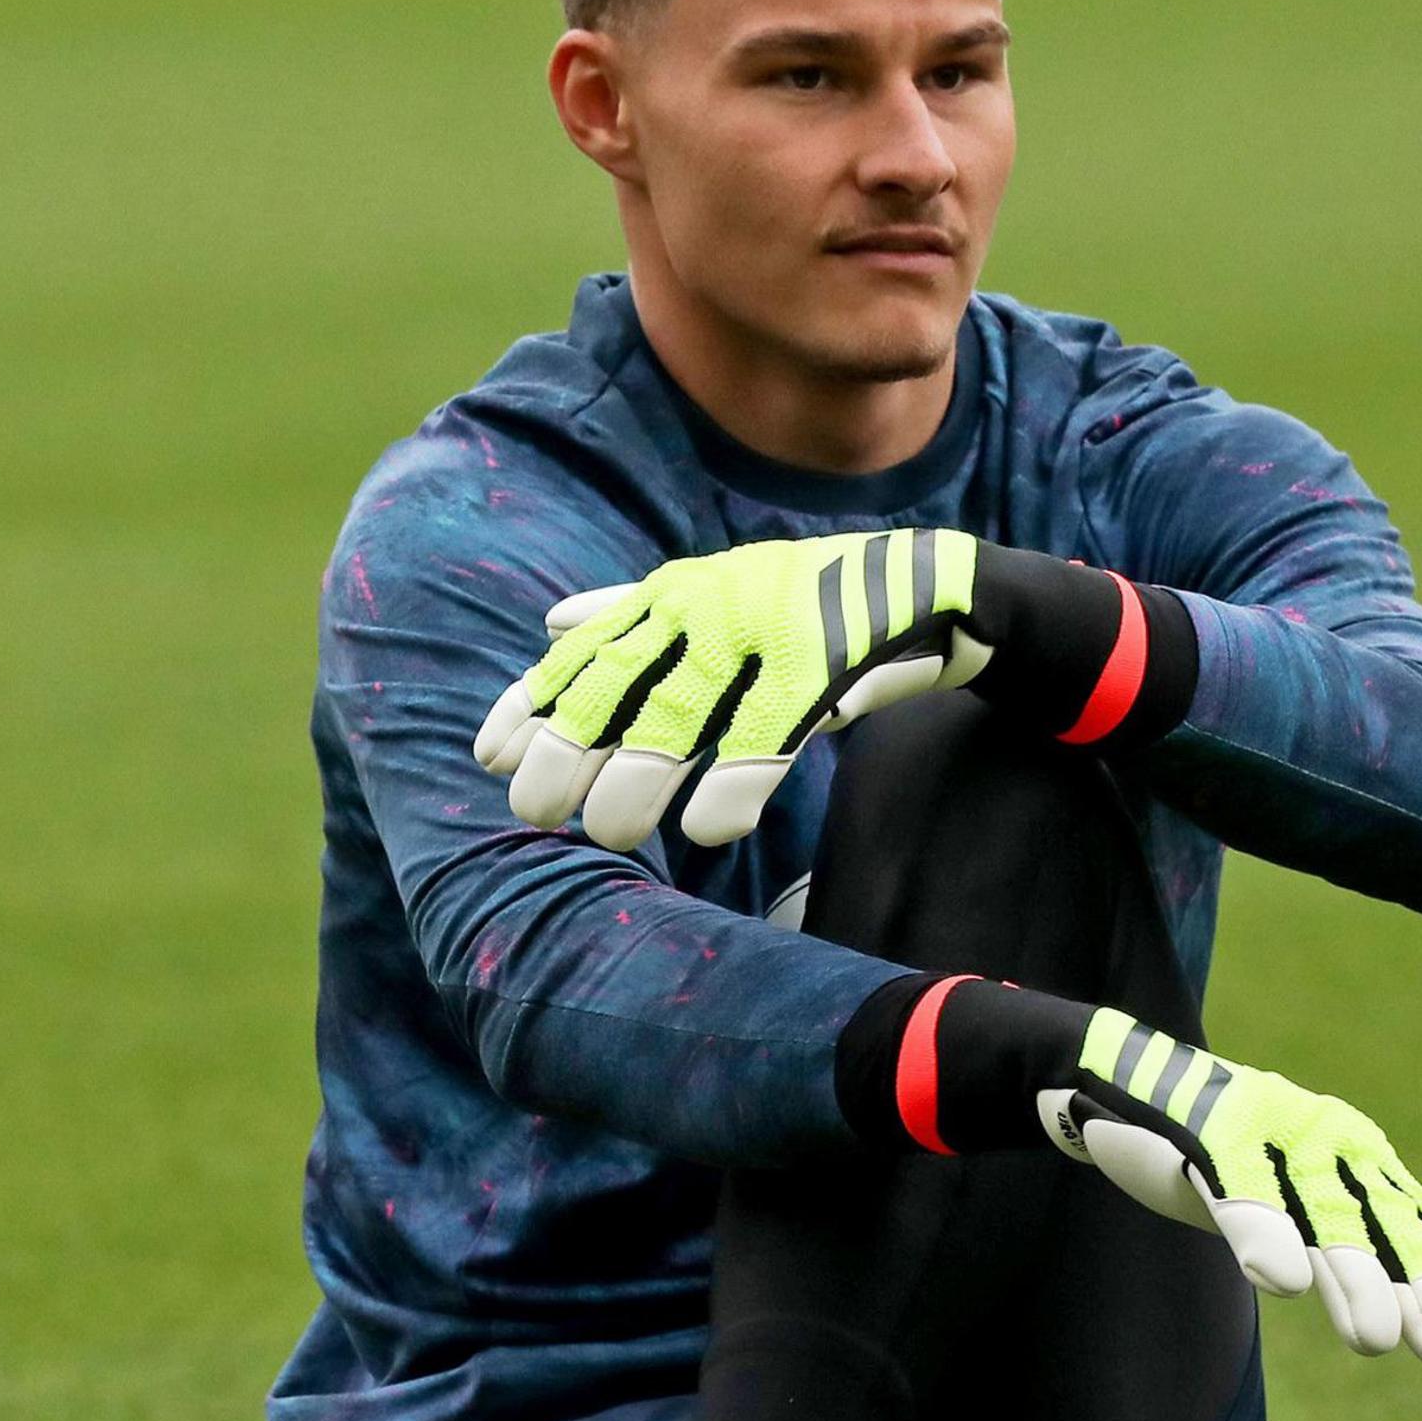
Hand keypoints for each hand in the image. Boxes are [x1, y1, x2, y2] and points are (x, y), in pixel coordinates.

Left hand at [474, 530, 991, 849]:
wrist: (931, 586)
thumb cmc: (809, 605)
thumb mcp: (714, 596)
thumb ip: (633, 615)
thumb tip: (550, 623)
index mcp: (676, 593)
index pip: (586, 653)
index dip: (533, 704)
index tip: (490, 759)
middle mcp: (708, 603)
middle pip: (618, 686)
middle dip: (569, 750)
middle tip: (536, 812)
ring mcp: (765, 628)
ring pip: (681, 714)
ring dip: (637, 778)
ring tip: (611, 834)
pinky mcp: (825, 661)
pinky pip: (767, 733)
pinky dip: (732, 783)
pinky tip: (706, 830)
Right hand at [1039, 1009, 1421, 1371]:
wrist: (1124, 1075)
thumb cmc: (1214, 1151)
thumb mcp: (1289, 1196)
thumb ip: (1342, 1246)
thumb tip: (1404, 1323)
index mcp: (1354, 1156)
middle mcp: (1328, 1139)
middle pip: (1387, 1225)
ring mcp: (1271, 1131)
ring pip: (1322, 1213)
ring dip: (1354, 1277)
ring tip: (1377, 1340)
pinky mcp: (1209, 1132)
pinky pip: (1237, 1189)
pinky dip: (1261, 1232)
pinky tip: (1282, 1281)